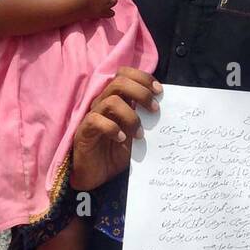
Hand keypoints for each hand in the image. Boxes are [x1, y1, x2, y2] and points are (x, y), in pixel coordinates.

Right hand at [70, 67, 160, 190]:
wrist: (99, 175)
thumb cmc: (118, 152)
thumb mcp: (137, 132)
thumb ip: (146, 118)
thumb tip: (165, 108)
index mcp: (117, 99)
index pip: (125, 74)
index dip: (143, 78)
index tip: (159, 92)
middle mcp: (103, 103)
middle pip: (119, 82)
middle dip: (141, 93)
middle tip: (154, 109)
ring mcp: (93, 116)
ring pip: (111, 101)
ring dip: (130, 116)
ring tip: (139, 134)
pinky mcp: (84, 131)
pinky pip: (96, 120)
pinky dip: (113, 128)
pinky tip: (122, 140)